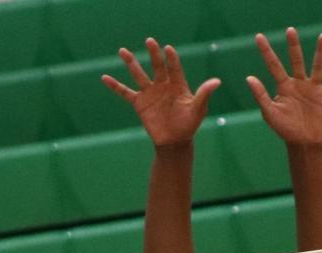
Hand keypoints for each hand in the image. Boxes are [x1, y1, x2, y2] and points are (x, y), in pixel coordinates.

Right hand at [102, 38, 220, 148]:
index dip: (171, 58)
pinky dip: (115, 86)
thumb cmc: (188, 125)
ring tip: (122, 51)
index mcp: (177, 84)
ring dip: (131, 62)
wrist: (174, 142)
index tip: (168, 49)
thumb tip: (217, 81)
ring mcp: (150, 93)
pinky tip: (105, 77)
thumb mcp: (198, 109)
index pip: (174, 67)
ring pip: (139, 74)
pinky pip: (125, 92)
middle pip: (156, 66)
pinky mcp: (139, 104)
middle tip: (150, 41)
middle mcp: (163, 85)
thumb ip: (204, 94)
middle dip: (153, 53)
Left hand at [248, 28, 321, 147]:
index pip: (274, 65)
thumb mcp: (270, 113)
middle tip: (290, 30)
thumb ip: (261, 95)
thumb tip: (249, 78)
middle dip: (293, 46)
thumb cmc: (285, 130)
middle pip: (296, 60)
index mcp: (284, 87)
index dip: (266, 52)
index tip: (259, 37)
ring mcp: (314, 88)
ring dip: (320, 52)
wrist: (304, 143)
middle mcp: (299, 84)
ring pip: (317, 66)